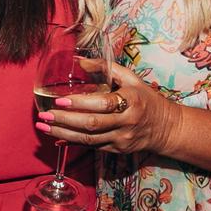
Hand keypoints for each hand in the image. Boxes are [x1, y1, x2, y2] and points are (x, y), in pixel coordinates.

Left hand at [37, 62, 182, 154]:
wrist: (166, 128)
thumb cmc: (146, 99)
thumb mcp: (132, 79)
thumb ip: (107, 68)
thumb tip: (80, 61)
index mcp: (131, 101)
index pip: (103, 103)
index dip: (80, 103)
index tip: (60, 100)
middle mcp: (127, 122)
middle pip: (92, 124)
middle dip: (65, 121)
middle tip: (44, 116)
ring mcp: (122, 139)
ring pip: (88, 140)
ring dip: (63, 134)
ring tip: (44, 127)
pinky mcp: (117, 150)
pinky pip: (92, 147)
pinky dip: (72, 142)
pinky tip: (56, 137)